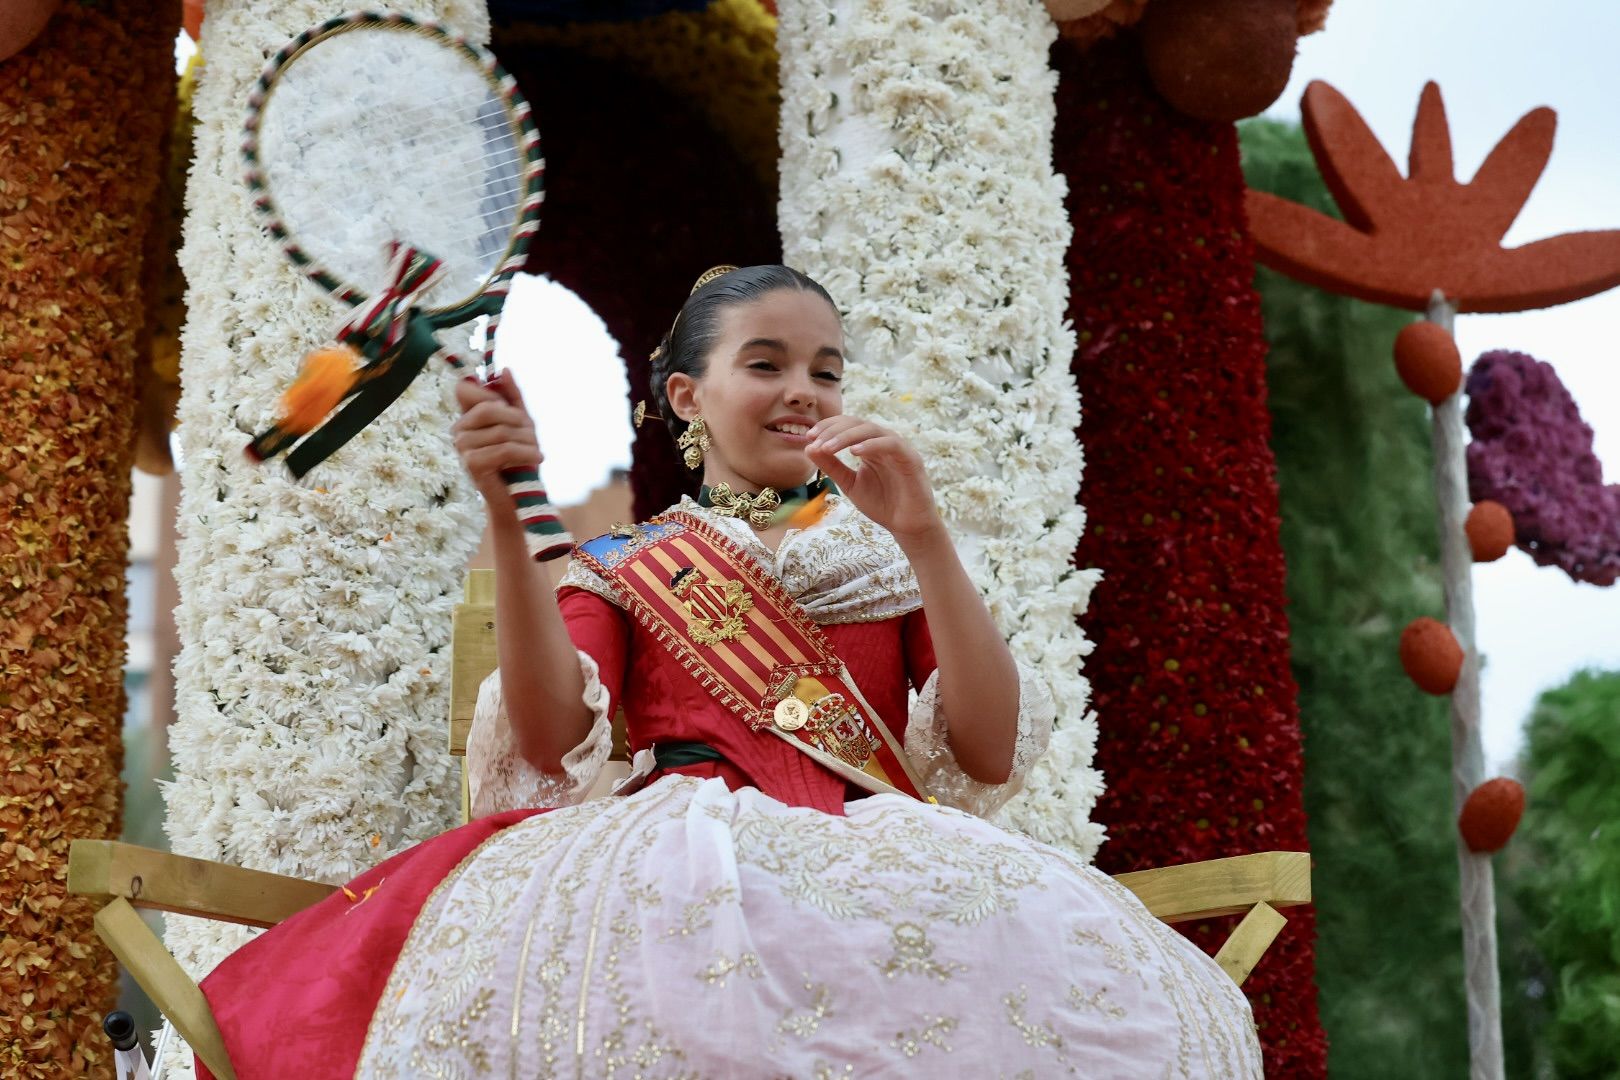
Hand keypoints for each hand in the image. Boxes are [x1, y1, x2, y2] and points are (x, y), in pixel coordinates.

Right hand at [452, 372, 541, 509]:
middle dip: (519, 420)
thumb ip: (512, 397)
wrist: (518, 498)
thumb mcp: (520, 424)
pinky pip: (504, 449)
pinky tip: (538, 458)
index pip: (468, 390)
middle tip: (534, 436)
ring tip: (537, 451)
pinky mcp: (472, 465)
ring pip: (501, 431)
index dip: (496, 398)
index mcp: (465, 418)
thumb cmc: (518, 459)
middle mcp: (458, 431)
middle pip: (490, 409)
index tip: (517, 415)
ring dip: (527, 440)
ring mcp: (462, 448)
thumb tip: (504, 370)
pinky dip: (526, 452)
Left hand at [805, 415, 941, 542]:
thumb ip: (832, 467)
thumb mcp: (849, 484)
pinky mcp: (911, 458)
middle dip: (833, 430)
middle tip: (814, 441)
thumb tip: (809, 447)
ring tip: (828, 448)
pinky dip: (872, 445)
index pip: (847, 425)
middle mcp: (884, 442)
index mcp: (870, 446)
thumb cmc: (881, 504)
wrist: (906, 526)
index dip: (827, 427)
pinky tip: (854, 453)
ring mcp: (899, 448)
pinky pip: (891, 444)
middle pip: (857, 423)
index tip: (809, 437)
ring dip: (847, 437)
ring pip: (872, 430)